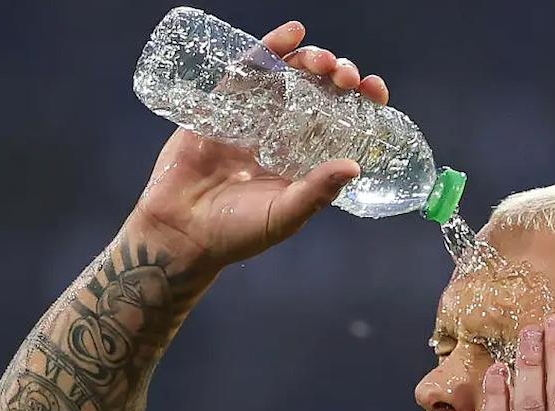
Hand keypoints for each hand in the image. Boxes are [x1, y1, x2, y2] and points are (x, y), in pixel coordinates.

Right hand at [128, 21, 390, 267]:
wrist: (180, 233)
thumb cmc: (236, 233)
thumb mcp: (284, 215)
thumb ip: (317, 191)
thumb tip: (355, 166)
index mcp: (306, 159)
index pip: (343, 122)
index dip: (362, 103)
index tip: (375, 90)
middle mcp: (284, 134)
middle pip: (319, 92)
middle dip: (337, 76)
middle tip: (345, 76)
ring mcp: (253, 118)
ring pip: (288, 76)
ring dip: (310, 60)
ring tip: (322, 60)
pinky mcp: (222, 106)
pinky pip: (248, 71)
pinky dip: (271, 48)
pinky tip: (292, 33)